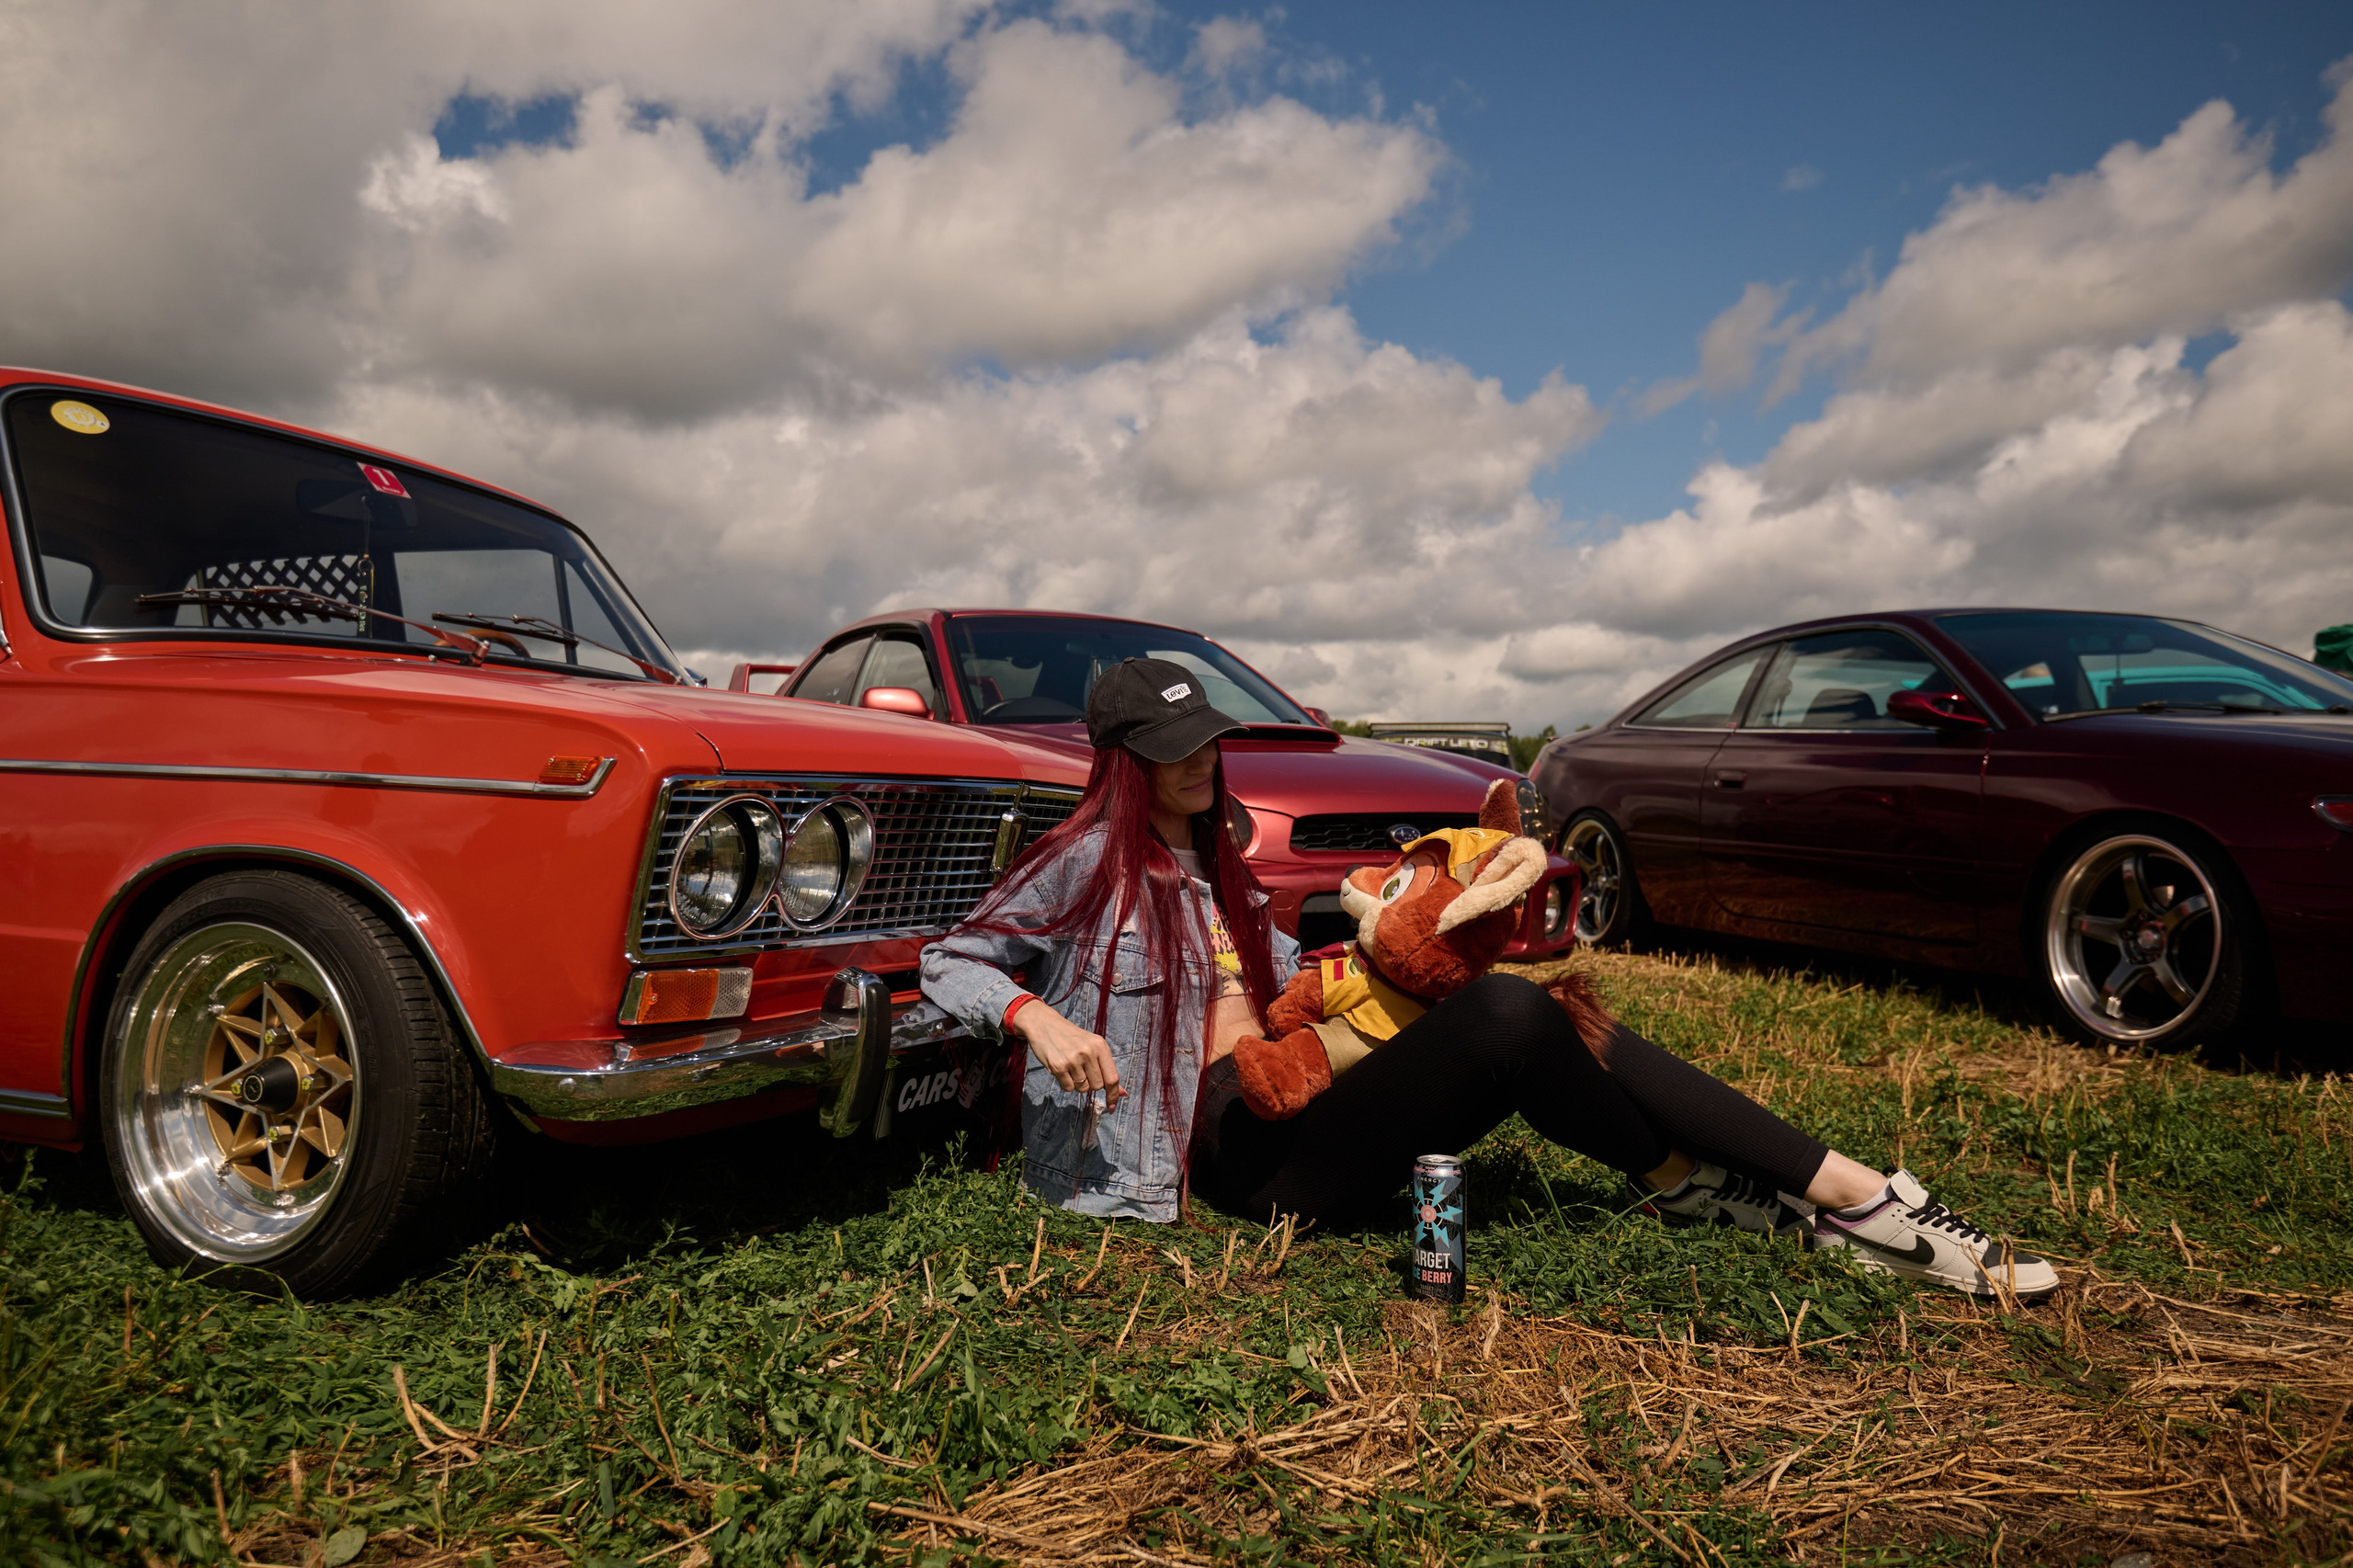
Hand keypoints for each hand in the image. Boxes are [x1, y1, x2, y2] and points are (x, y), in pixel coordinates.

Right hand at [1010, 999, 1126, 1106]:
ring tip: (1071, 1067)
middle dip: (1091, 1083)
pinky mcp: (1058, 1066)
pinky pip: (1068, 1088)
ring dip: (1077, 1083)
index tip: (1112, 1107)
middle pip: (1097, 1086)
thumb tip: (1122, 1093)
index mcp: (1100, 1046)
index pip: (1112, 1077)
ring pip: (1083, 1088)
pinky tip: (1062, 1069)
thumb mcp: (1092, 1046)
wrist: (1044, 1024)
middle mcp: (1088, 1052)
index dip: (1114, 1095)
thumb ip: (1106, 1068)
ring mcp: (1073, 1060)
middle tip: (1082, 1070)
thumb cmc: (1071, 1038)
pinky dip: (1066, 1083)